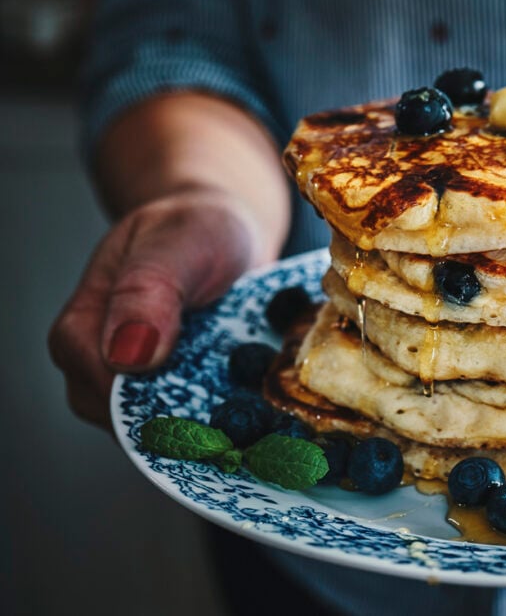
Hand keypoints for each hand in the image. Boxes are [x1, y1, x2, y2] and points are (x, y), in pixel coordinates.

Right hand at [48, 188, 263, 428]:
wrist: (230, 231)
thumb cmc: (194, 228)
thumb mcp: (174, 245)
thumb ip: (148, 291)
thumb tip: (128, 356)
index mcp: (86, 328)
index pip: (96, 385)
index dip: (143, 401)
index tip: (199, 401)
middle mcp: (109, 366)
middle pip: (132, 422)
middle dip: (185, 425)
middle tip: (241, 419)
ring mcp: (150, 384)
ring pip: (169, 429)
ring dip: (213, 427)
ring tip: (258, 414)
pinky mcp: (187, 392)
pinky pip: (201, 422)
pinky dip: (232, 420)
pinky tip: (265, 415)